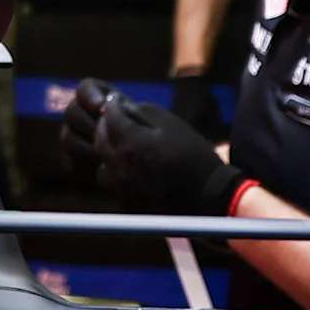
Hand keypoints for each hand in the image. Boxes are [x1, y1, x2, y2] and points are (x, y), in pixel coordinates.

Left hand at [61, 78, 246, 215]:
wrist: (210, 198)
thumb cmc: (194, 157)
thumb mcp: (169, 123)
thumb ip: (138, 111)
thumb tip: (115, 107)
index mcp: (131, 143)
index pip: (107, 117)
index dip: (113, 108)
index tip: (120, 105)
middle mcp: (120, 166)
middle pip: (99, 138)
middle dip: (106, 127)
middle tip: (120, 123)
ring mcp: (121, 188)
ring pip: (102, 160)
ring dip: (108, 149)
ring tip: (126, 146)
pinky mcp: (126, 204)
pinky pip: (112, 181)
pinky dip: (118, 171)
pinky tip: (136, 167)